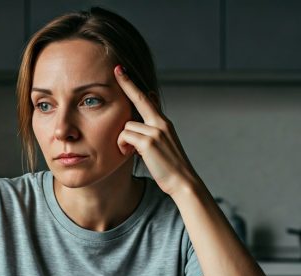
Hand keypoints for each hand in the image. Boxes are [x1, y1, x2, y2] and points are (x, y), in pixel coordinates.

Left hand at [114, 65, 197, 196]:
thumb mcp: (163, 144)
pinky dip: (123, 146)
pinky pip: (125, 136)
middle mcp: (161, 123)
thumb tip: (140, 124)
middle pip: (138, 100)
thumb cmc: (170, 167)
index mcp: (164, 123)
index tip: (122, 71)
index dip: (133, 85)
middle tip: (117, 69)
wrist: (183, 182)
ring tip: (131, 152)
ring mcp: (155, 131)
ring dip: (124, 140)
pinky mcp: (148, 142)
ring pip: (127, 126)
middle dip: (127, 84)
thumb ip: (152, 130)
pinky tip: (130, 154)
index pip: (147, 98)